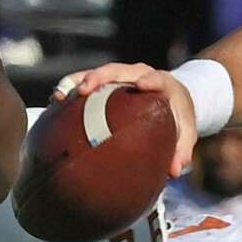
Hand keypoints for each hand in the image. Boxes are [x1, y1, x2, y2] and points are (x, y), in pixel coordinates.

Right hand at [54, 63, 198, 177]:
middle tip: (85, 89)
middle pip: (118, 70)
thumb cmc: (178, 115)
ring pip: (97, 73)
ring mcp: (120, 77)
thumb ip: (182, 149)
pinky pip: (85, 81)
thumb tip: (174, 171)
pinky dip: (71, 88)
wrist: (172, 98)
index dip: (149, 80)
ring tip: (61, 95)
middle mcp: (137, 75)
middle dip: (100, 77)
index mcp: (161, 83)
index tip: (141, 84)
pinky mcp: (105, 82)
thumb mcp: (185, 131)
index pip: (156, 79)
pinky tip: (56, 101)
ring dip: (78, 81)